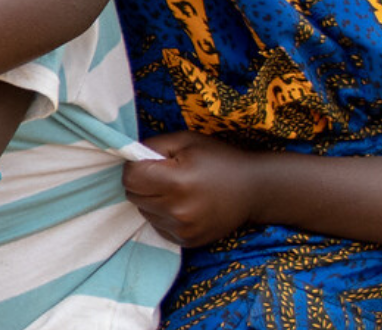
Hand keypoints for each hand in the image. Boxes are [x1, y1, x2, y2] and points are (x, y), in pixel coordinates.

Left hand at [122, 129, 263, 246]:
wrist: (254, 190)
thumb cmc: (218, 159)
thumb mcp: (186, 141)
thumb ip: (152, 146)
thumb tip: (126, 154)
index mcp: (177, 182)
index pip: (130, 177)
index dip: (135, 166)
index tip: (150, 162)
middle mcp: (178, 209)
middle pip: (133, 195)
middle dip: (142, 182)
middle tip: (165, 175)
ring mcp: (183, 229)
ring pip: (143, 211)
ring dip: (152, 199)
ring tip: (178, 190)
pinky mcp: (187, 241)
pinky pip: (157, 225)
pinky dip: (163, 214)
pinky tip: (184, 205)